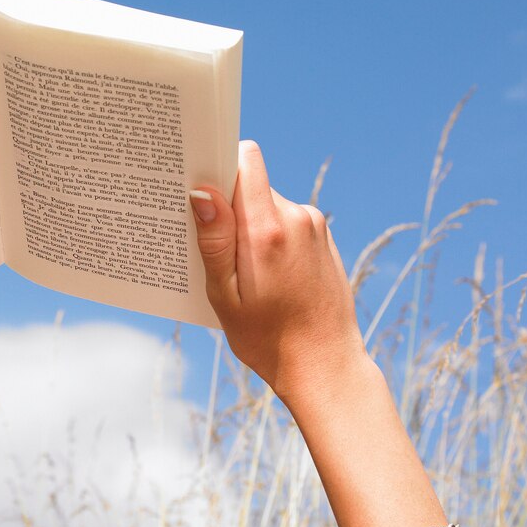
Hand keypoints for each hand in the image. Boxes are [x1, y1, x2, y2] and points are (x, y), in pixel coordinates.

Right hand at [190, 140, 366, 410]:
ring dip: (251, 227)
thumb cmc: (268, 338)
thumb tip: (202, 191)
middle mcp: (297, 218)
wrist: (326, 365)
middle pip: (251, 185)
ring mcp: (315, 227)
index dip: (220, 167)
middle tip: (217, 253)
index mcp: (267, 228)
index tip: (201, 191)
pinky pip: (287, 222)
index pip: (244, 161)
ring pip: (268, 205)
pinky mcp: (324, 238)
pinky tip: (268, 277)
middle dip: (230, 209)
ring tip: (244, 274)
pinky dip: (271, 239)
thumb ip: (214, 239)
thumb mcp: (225, 294)